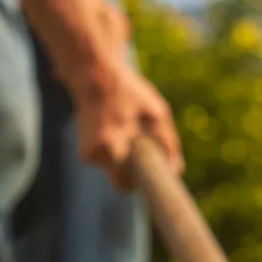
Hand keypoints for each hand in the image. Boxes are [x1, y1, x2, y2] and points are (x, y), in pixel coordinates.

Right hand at [74, 51, 183, 191]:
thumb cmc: (129, 92)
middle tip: (143, 148)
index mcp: (112, 145)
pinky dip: (115, 153)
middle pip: (121, 181)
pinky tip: (117, 132)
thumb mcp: (157, 112)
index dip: (141, 183)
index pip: (126, 185)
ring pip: (115, 171)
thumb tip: (176, 170)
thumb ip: (167, 143)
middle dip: (134, 170)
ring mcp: (88, 155)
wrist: (94, 76)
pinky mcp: (85, 153)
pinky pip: (107, 163)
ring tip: (128, 132)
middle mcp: (96, 154)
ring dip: (125, 159)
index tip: (152, 176)